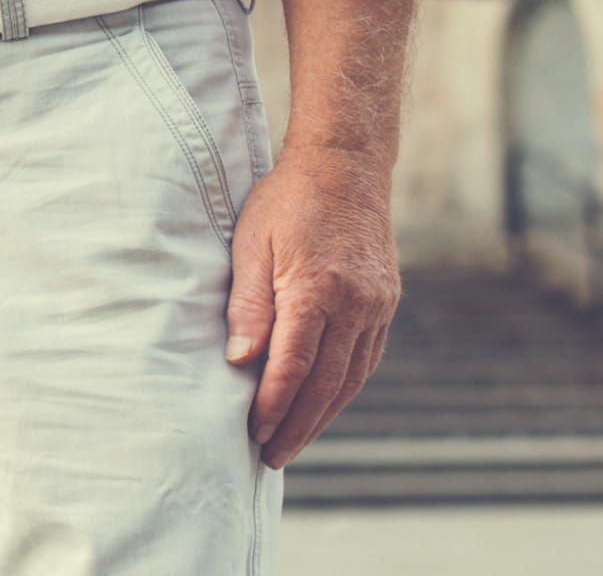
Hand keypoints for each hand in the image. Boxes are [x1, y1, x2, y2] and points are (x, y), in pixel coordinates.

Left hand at [225, 146, 401, 468]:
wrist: (345, 169)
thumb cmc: (285, 201)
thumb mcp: (250, 243)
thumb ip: (248, 304)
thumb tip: (240, 360)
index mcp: (316, 290)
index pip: (293, 366)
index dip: (272, 404)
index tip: (251, 431)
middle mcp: (355, 306)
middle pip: (326, 384)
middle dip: (297, 426)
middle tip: (270, 456)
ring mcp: (376, 307)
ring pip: (351, 379)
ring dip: (323, 416)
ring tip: (294, 441)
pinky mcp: (385, 304)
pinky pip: (365, 359)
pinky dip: (343, 388)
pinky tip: (323, 404)